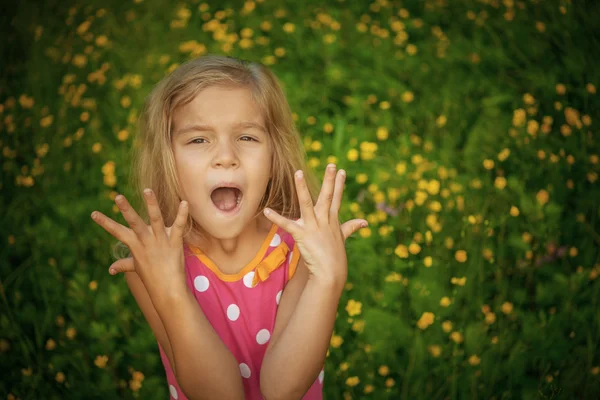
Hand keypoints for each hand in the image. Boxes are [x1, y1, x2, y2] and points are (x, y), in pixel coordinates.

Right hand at [90, 188, 188, 290]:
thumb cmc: (151, 278)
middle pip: (134, 223)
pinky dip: (182, 215)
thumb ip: (124, 264)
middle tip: (118, 197)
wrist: (168, 291)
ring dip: (152, 205)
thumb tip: (111, 269)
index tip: (93, 213)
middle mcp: (146, 241)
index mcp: (135, 246)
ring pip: (155, 220)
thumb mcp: (136, 268)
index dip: (105, 223)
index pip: (117, 232)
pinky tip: (185, 203)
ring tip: (147, 190)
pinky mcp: (175, 243)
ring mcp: (161, 241)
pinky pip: (179, 226)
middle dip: (126, 210)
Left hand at [262, 164, 367, 285]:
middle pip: (327, 197)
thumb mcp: (343, 238)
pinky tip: (267, 210)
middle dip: (329, 180)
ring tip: (298, 173)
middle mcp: (324, 221)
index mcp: (332, 220)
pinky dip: (276, 218)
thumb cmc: (336, 256)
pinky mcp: (302, 235)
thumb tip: (364, 222)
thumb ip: (351, 227)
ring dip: (302, 188)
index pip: (336, 199)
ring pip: (307, 204)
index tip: (341, 170)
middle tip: (331, 164)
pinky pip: (287, 225)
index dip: (338, 184)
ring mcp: (313, 227)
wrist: (331, 273)